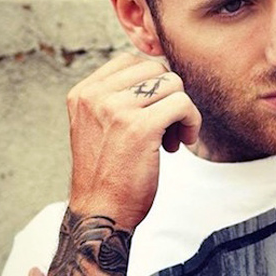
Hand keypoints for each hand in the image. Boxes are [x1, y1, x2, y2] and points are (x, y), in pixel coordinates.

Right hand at [66, 53, 201, 228]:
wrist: (101, 213)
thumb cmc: (108, 174)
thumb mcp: (99, 126)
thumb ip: (118, 98)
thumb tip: (161, 76)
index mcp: (83, 92)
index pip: (132, 62)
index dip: (153, 86)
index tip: (153, 113)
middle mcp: (95, 95)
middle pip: (155, 69)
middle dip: (169, 96)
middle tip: (167, 128)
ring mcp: (116, 109)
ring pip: (173, 83)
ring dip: (182, 111)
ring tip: (173, 138)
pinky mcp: (140, 127)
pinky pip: (183, 104)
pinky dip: (192, 122)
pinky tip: (182, 143)